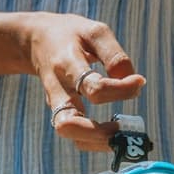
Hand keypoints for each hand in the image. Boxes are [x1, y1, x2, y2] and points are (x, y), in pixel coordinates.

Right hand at [21, 12, 145, 150]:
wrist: (35, 39)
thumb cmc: (71, 35)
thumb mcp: (94, 31)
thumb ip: (115, 55)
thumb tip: (132, 82)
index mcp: (67, 63)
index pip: (94, 88)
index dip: (121, 90)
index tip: (139, 81)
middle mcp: (58, 88)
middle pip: (69, 122)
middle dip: (99, 133)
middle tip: (123, 126)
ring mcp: (57, 104)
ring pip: (70, 134)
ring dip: (97, 142)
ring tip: (120, 135)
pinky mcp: (61, 113)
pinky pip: (76, 136)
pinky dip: (95, 142)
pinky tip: (112, 134)